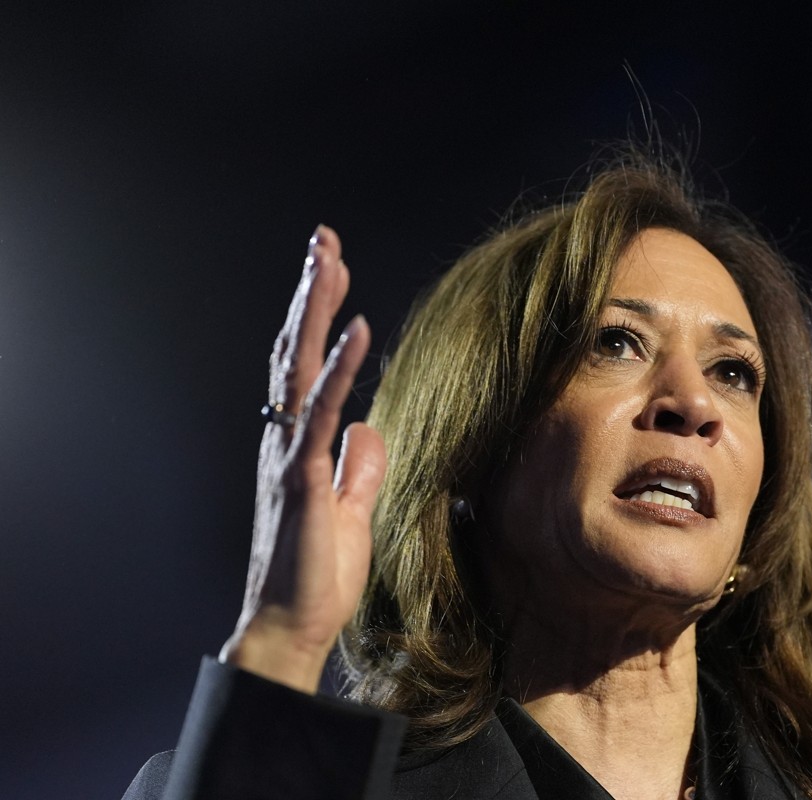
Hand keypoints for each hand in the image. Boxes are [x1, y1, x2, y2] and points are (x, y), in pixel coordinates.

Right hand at [219, 225, 385, 693]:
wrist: (291, 628)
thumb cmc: (317, 575)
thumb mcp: (351, 510)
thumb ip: (357, 467)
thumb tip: (369, 428)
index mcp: (296, 442)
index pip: (304, 364)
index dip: (317, 314)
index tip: (331, 266)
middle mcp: (283, 438)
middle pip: (294, 350)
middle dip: (310, 292)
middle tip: (323, 240)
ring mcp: (288, 454)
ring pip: (298, 367)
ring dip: (315, 309)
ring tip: (329, 258)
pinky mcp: (301, 478)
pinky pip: (321, 413)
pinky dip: (339, 368)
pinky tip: (356, 327)